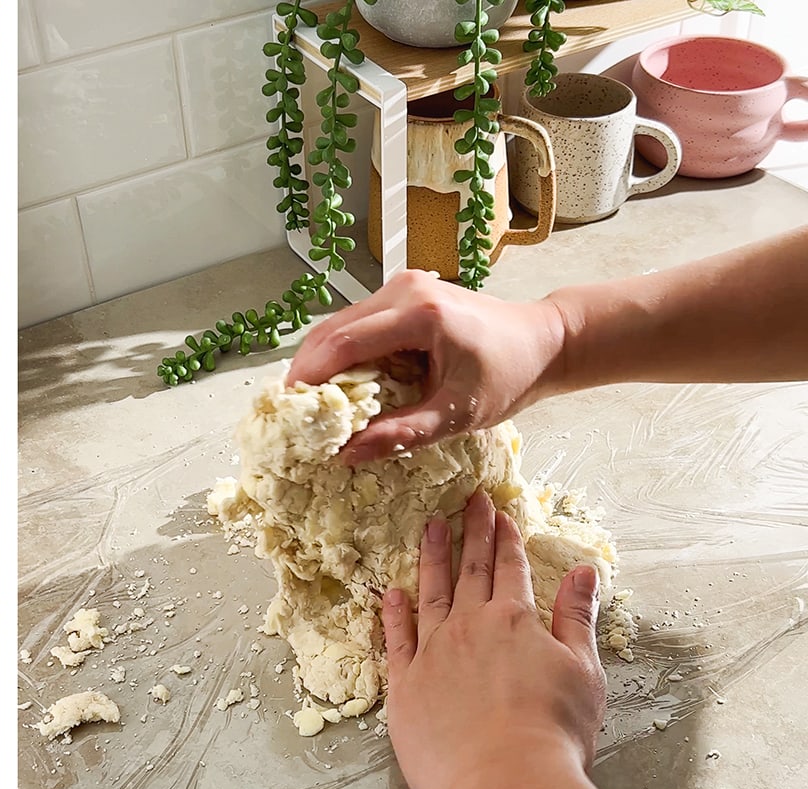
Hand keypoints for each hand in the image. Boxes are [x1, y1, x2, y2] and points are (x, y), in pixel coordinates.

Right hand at [287, 270, 567, 462]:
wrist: (544, 341)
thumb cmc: (510, 375)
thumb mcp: (458, 414)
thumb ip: (403, 434)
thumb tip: (348, 454)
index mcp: (419, 315)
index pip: (344, 342)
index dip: (310, 377)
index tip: (290, 411)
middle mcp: (404, 290)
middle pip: (332, 329)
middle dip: (307, 371)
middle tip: (294, 412)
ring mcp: (402, 287)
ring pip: (339, 324)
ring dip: (321, 362)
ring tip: (312, 402)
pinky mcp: (403, 293)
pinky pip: (357, 323)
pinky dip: (341, 353)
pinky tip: (340, 383)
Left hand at [380, 490, 604, 788]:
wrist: (504, 782)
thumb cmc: (554, 733)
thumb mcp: (583, 671)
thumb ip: (576, 618)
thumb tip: (583, 571)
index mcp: (514, 622)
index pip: (510, 569)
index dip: (505, 539)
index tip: (498, 512)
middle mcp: (469, 628)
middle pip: (470, 572)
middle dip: (471, 533)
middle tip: (467, 500)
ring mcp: (432, 654)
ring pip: (430, 594)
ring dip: (432, 559)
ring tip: (431, 527)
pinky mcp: (404, 685)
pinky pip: (395, 640)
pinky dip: (394, 614)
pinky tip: (393, 593)